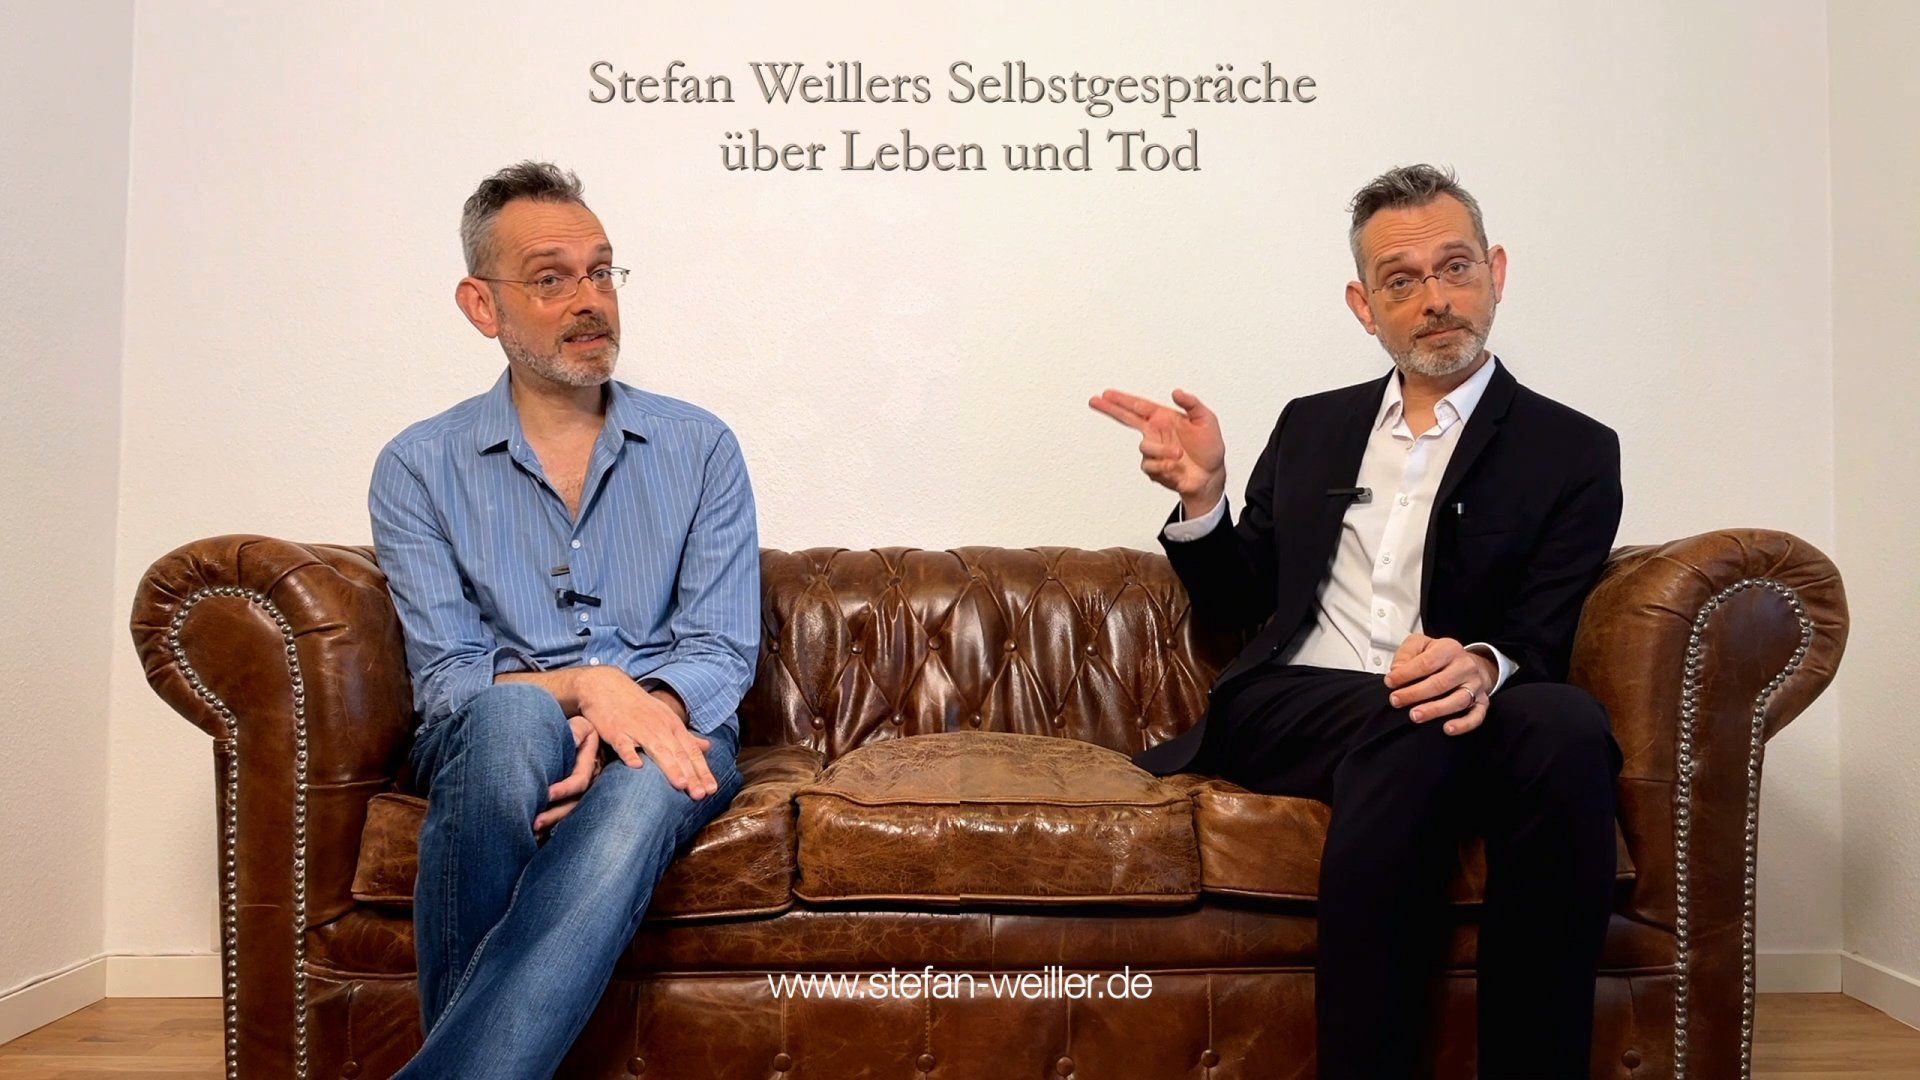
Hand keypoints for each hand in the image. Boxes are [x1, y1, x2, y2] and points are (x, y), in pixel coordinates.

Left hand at [533, 714, 601, 832]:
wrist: (579, 734)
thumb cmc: (576, 728)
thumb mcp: (580, 724)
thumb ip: (576, 730)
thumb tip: (572, 738)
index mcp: (593, 764)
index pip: (579, 781)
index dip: (564, 789)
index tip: (545, 794)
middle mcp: (592, 783)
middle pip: (575, 804)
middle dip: (555, 814)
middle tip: (534, 823)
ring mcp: (585, 794)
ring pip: (570, 814)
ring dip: (552, 824)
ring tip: (532, 834)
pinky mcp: (576, 800)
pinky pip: (566, 817)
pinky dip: (552, 827)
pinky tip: (536, 837)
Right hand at [576, 670, 718, 798]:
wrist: (608, 687)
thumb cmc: (639, 707)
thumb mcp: (666, 717)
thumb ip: (686, 736)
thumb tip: (708, 747)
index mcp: (673, 726)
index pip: (692, 751)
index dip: (702, 771)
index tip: (712, 790)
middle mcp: (660, 728)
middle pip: (679, 754)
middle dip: (692, 775)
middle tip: (701, 795)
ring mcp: (638, 729)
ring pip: (658, 750)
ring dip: (671, 767)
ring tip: (681, 785)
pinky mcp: (617, 731)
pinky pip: (624, 745)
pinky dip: (630, 754)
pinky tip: (637, 767)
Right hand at [1089, 388, 1227, 510]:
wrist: (1210, 476)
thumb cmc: (1210, 447)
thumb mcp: (1207, 420)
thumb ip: (1192, 404)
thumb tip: (1176, 392)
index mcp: (1164, 418)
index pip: (1138, 406)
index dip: (1122, 400)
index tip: (1106, 394)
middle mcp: (1155, 433)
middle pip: (1126, 419)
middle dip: (1111, 410)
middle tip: (1095, 401)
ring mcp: (1154, 451)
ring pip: (1145, 448)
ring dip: (1162, 451)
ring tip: (1179, 454)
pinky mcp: (1154, 468)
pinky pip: (1150, 466)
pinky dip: (1164, 466)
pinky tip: (1176, 467)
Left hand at [1383, 634, 1497, 735]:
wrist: (1472, 663)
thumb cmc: (1441, 656)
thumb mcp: (1421, 644)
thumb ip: (1406, 654)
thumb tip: (1397, 671)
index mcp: (1449, 649)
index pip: (1426, 663)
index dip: (1406, 674)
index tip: (1389, 682)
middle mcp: (1465, 666)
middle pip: (1440, 683)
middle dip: (1415, 693)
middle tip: (1396, 700)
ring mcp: (1475, 685)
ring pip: (1458, 700)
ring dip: (1435, 710)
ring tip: (1415, 716)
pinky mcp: (1482, 701)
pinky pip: (1477, 715)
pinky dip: (1463, 724)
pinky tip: (1447, 728)